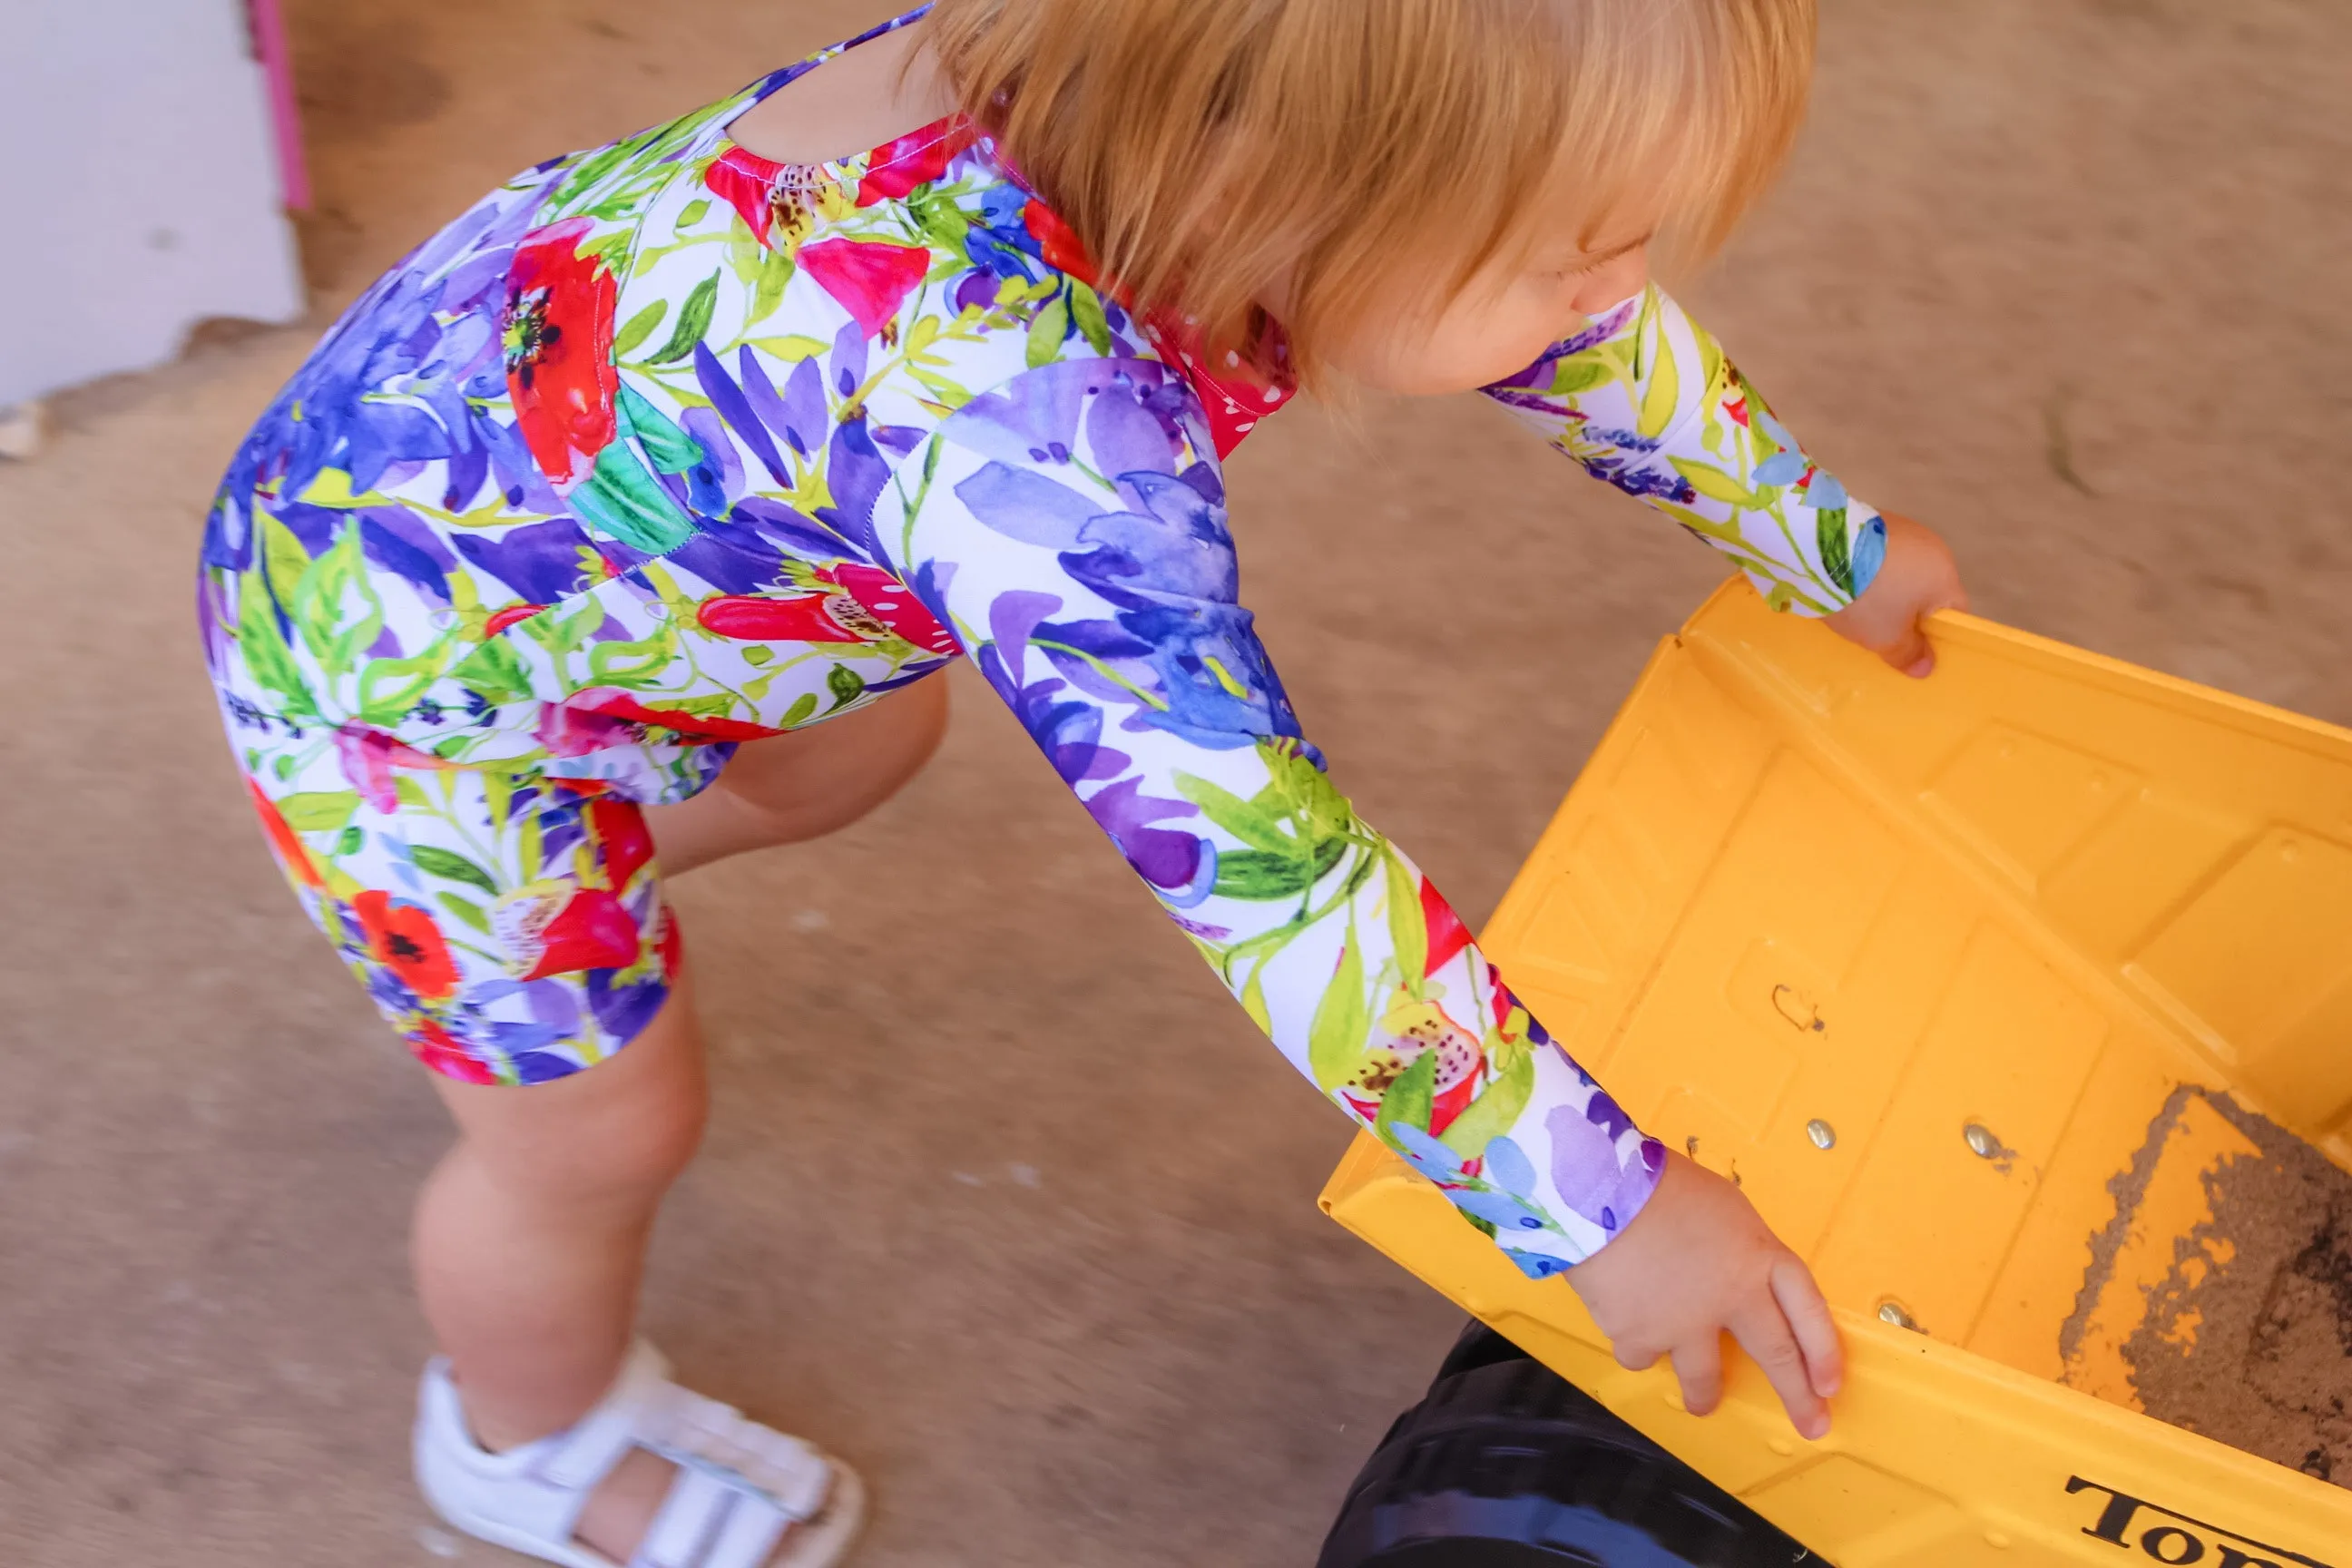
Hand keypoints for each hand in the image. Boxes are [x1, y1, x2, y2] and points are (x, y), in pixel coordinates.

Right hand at [1565, 1152, 1842, 1438]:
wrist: (1597, 1192)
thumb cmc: (1658, 1185)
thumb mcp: (1723, 1207)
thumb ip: (1740, 1249)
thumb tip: (1736, 1276)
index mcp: (1759, 1258)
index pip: (1809, 1313)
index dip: (1823, 1352)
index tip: (1829, 1385)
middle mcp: (1733, 1299)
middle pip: (1777, 1356)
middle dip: (1798, 1398)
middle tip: (1812, 1426)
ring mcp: (1686, 1325)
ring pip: (1704, 1379)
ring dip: (1705, 1395)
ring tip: (1702, 1403)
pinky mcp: (1640, 1338)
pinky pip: (1643, 1354)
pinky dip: (1638, 1343)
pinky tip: (1627, 1322)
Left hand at [1824, 512, 1965, 676]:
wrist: (1820, 548)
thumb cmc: (1867, 598)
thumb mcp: (1886, 636)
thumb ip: (1909, 653)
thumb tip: (1926, 667)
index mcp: (1945, 574)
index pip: (1954, 611)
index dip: (1936, 635)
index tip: (1912, 649)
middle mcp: (1932, 546)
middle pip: (1926, 590)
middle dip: (1906, 612)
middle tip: (1879, 631)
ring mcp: (1902, 528)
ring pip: (1901, 571)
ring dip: (1885, 589)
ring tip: (1857, 606)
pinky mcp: (1873, 520)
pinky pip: (1879, 555)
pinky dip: (1868, 570)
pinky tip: (1846, 582)